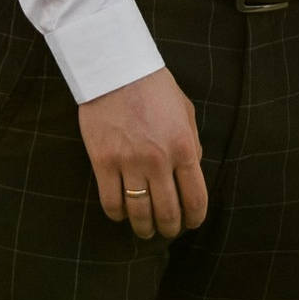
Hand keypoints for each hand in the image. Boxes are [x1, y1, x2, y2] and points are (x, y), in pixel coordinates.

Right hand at [78, 65, 207, 240]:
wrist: (116, 68)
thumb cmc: (154, 87)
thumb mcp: (186, 112)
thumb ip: (192, 144)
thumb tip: (193, 172)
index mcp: (184, 147)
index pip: (195, 198)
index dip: (195, 218)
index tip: (192, 223)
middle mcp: (159, 160)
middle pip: (168, 211)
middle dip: (170, 228)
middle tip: (168, 231)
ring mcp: (129, 162)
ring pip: (139, 212)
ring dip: (144, 228)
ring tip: (145, 231)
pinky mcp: (103, 162)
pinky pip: (111, 201)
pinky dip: (118, 214)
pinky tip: (121, 214)